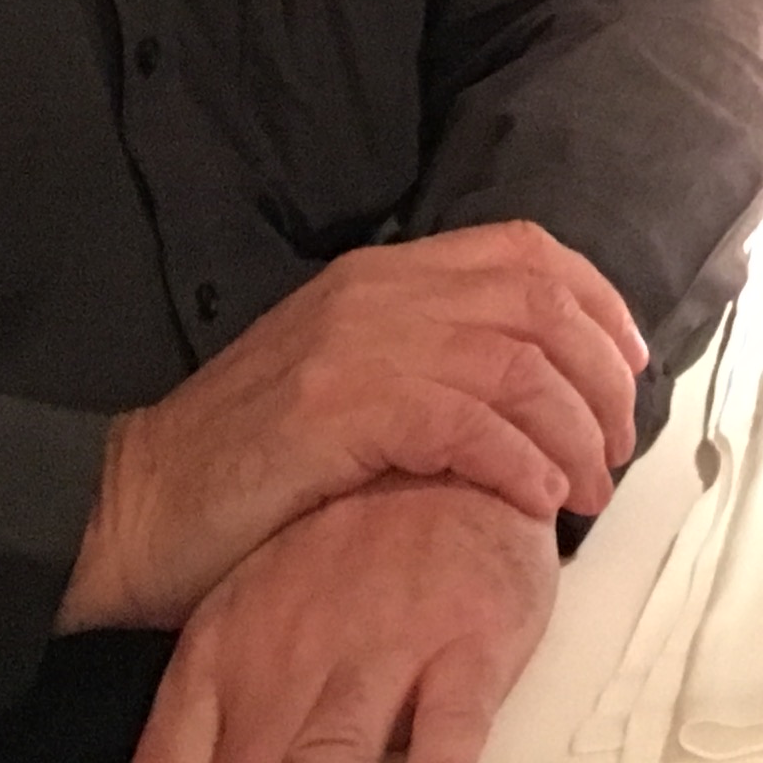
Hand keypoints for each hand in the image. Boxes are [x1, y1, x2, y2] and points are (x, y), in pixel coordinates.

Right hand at [59, 221, 642, 633]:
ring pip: (516, 365)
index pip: (529, 255)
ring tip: (587, 490)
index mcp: (384, 273)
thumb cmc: (251, 465)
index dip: (600, 307)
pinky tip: (535, 500)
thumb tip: (547, 385)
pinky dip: (516, 461)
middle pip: (540, 306)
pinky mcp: (334, 410)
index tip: (630, 371)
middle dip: (601, 379)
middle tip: (617, 450)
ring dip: (572, 432)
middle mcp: (377, 293)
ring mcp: (354, 346)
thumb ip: (433, 357)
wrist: (133, 507)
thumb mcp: (350, 377)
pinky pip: (463, 423)